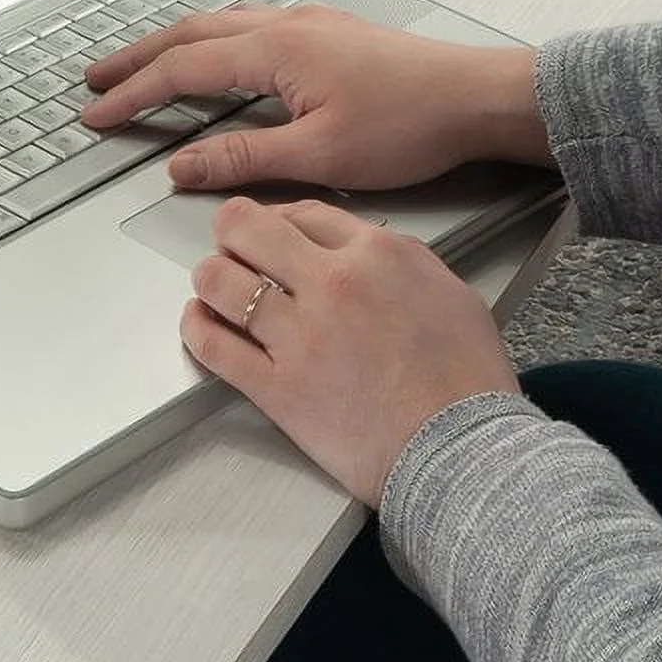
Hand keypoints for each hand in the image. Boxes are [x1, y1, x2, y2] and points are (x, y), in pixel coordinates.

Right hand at [83, 4, 550, 191]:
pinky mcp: (326, 34)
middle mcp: (285, 25)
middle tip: (96, 80)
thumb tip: (182, 166)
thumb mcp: (317, 156)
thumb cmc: (411, 124)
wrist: (476, 98)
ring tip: (138, 65)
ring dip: (169, 45)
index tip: (97, 114)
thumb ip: (241, 159)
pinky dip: (208, 41)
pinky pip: (246, 26)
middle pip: (188, 34)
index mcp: (275, 50)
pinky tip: (211, 55)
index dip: (132, 95)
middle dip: (135, 58)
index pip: (180, 70)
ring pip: (216, 24)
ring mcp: (307, 23)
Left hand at [182, 196, 520, 506]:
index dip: (277, 219)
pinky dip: (196, 327)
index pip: (305, 213)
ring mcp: (298, 335)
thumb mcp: (451, 294)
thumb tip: (370, 263)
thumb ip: (400, 268)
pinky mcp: (275, 386)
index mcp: (377, 255)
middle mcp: (331, 284)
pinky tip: (198, 321)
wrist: (458, 447)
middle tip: (230, 246)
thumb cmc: (466, 381)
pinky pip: (214, 346)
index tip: (271, 230)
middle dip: (232, 232)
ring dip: (208, 278)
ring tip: (211, 285)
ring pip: (221, 282)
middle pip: (249, 229)